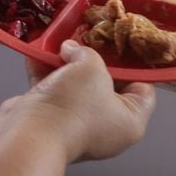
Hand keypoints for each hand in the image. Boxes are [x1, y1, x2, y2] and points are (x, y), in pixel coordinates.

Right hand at [0, 41, 155, 161]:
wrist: (32, 133)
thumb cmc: (74, 106)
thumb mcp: (91, 66)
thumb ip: (86, 52)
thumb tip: (71, 49)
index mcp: (130, 122)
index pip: (143, 90)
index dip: (132, 66)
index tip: (119, 46)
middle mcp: (107, 130)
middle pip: (105, 87)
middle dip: (90, 62)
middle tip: (84, 42)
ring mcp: (77, 128)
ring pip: (75, 89)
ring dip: (64, 66)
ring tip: (58, 46)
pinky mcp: (51, 124)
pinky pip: (52, 94)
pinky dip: (45, 75)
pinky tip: (37, 55)